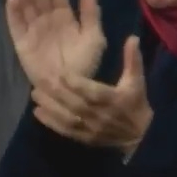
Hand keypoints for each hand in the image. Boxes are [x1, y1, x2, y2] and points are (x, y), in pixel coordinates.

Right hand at [6, 0, 105, 86]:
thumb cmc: (85, 65)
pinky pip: (16, 25)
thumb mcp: (94, 38)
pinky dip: (13, 12)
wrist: (72, 89)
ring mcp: (33, 31)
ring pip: (27, 6)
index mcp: (64, 18)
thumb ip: (91, 14)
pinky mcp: (22, 44)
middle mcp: (47, 21)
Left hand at [31, 36, 152, 154]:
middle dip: (57, 93)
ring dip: (51, 107)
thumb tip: (133, 37)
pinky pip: (66, 131)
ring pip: (68, 118)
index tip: (62, 73)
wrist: (141, 136)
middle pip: (76, 104)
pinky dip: (51, 123)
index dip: (77, 83)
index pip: (93, 92)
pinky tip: (38, 113)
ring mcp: (92, 129)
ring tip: (35, 94)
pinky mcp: (85, 138)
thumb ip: (132, 59)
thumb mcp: (137, 80)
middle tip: (40, 79)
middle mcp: (101, 116)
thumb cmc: (136, 103)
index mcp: (114, 100)